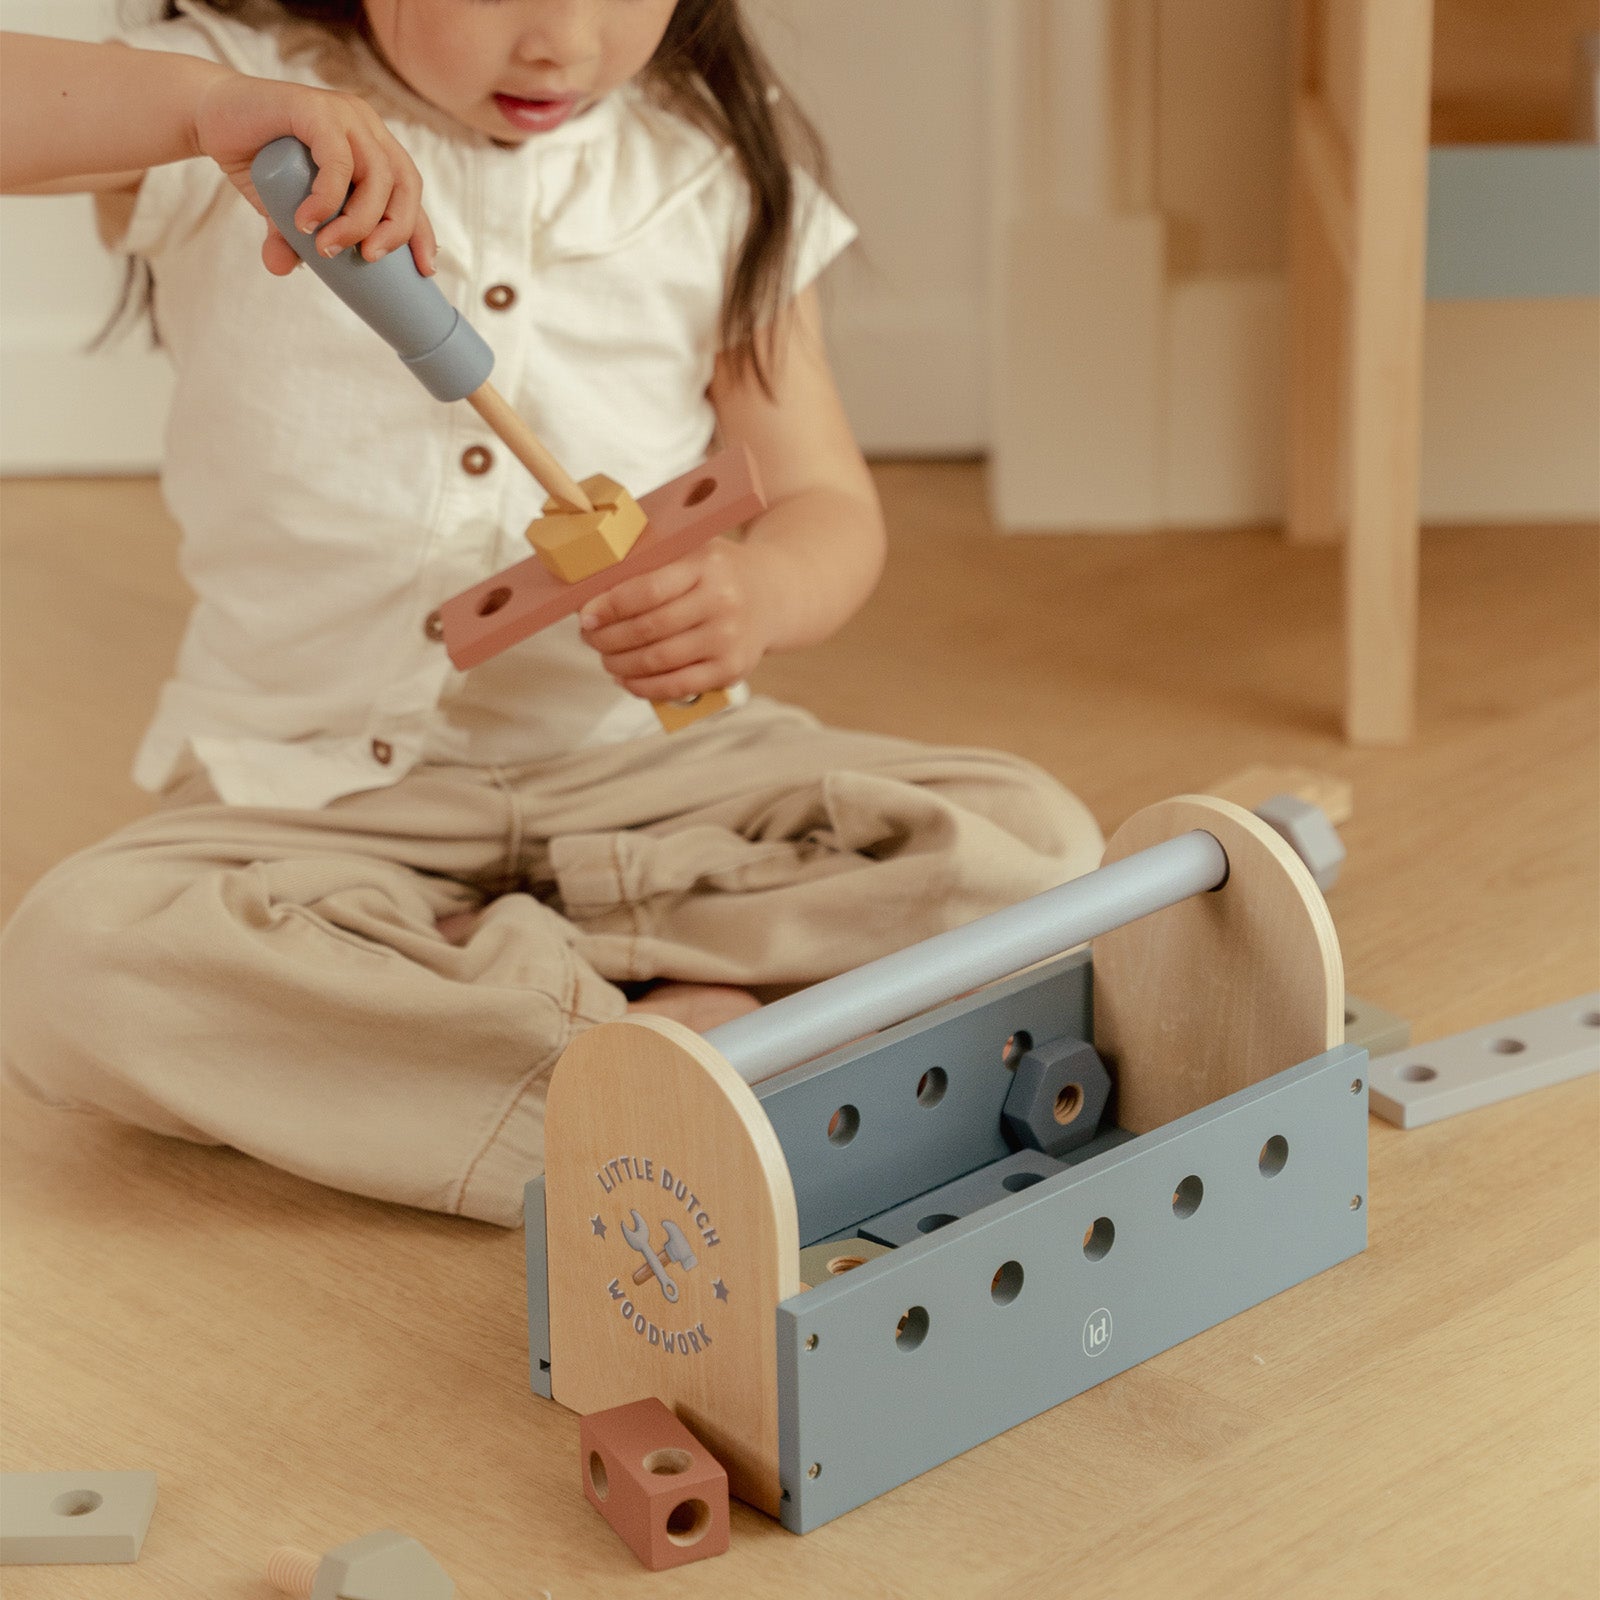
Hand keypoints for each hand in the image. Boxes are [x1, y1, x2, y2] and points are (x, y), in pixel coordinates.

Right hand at [193, 73, 435, 277]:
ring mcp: (343, 114)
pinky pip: (337, 159)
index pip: (411, 192)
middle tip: (367, 259)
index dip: (423, 231)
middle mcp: (366, 127)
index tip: (425, 270)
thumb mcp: (283, 209)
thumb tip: (282, 269)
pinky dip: (328, 198)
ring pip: (377, 175)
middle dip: (395, 230)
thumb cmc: (258, 160)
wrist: (212, 116)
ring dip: (359, 221)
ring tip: (328, 248)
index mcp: (374, 148)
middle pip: (405, 184)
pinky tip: (307, 222)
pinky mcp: (313, 107)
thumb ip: (291, 238)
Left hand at [579, 540, 772, 703]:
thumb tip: (592, 593)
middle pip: (649, 629)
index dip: (609, 607)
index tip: (585, 615)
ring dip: (620, 664)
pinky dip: (644, 687)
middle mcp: (722, 603)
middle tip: (589, 638)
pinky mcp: (731, 669)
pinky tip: (626, 680)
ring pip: (659, 661)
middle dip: (608, 638)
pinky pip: (678, 686)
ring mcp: (728, 640)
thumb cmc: (719, 571)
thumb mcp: (693, 550)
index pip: (647, 590)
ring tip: (605, 658)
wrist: (774, 594)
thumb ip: (651, 564)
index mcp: (706, 566)